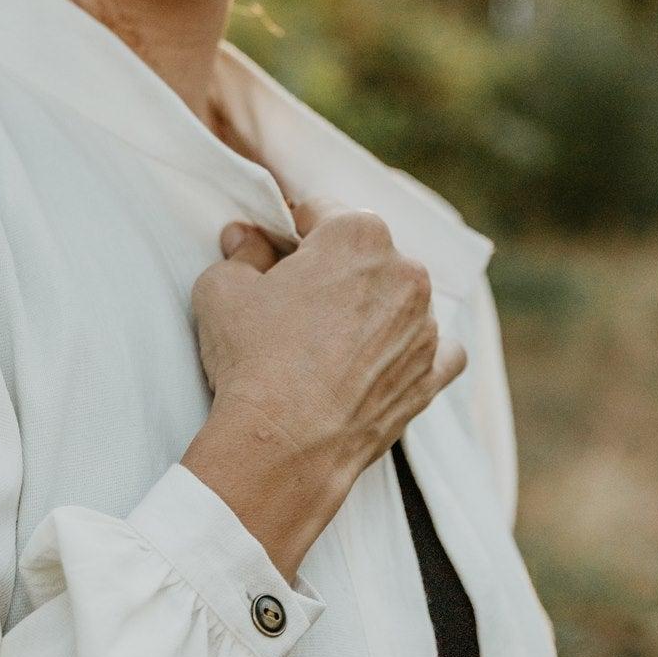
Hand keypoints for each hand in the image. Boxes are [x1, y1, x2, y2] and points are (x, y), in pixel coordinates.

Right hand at [193, 197, 466, 478]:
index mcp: (358, 233)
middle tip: (294, 306)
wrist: (285, 444)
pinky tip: (381, 365)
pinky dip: (411, 353)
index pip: (320, 212)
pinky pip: (435, 350)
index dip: (290, 233)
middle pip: (365, 255)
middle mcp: (405, 270)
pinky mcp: (432, 373)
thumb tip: (245, 238)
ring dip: (371, 311)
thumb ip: (240, 253)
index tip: (274, 255)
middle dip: (333, 271)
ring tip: (326, 346)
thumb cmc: (253, 359)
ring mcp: (425, 324)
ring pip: (399, 300)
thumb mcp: (221, 290)